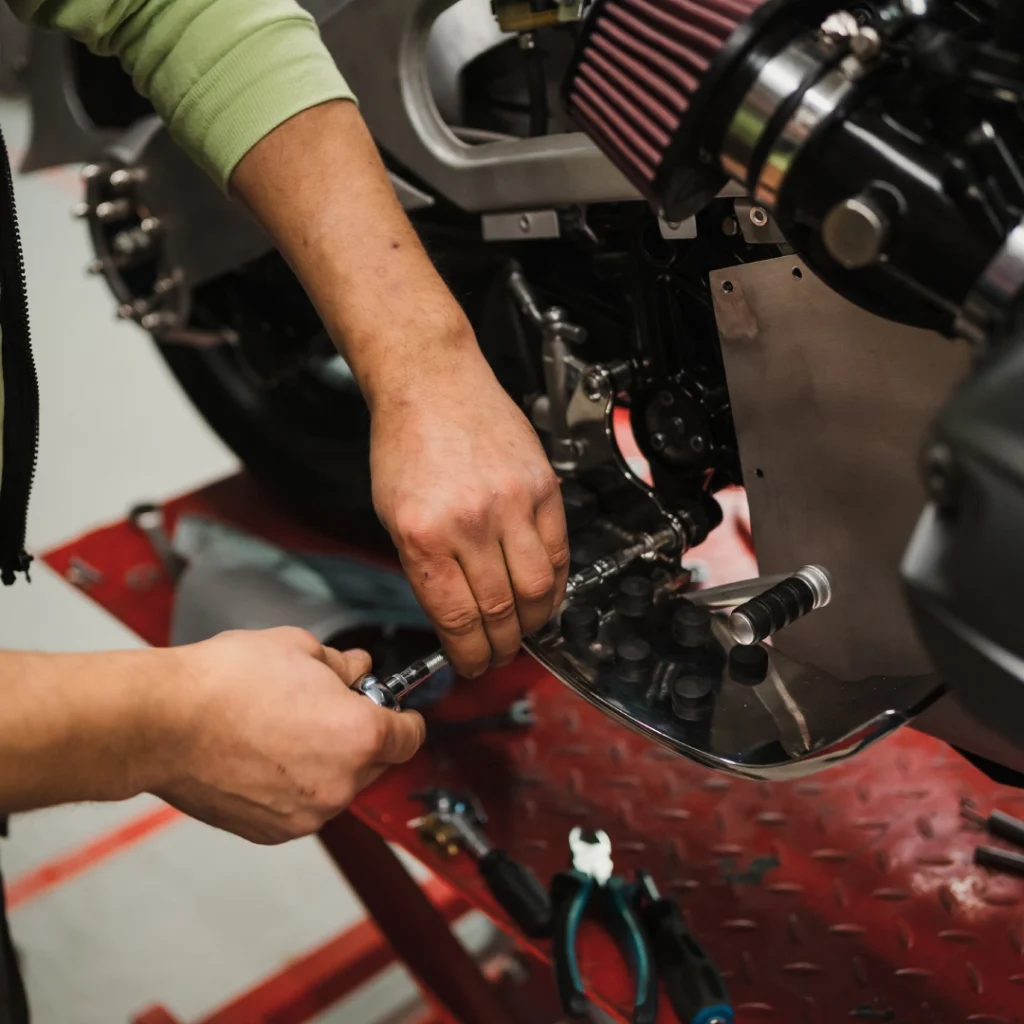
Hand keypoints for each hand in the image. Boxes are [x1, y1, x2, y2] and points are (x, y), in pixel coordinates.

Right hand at [151, 628, 424, 843]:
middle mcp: (341, 783)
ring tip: (284, 728)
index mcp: (360, 735)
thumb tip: (357, 669)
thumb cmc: (227, 683)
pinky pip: (302, 806)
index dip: (404, 719)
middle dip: (360, 737)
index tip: (396, 712)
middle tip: (325, 709)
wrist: (163, 722)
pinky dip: (294, 786)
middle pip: (375, 763)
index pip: (410, 737)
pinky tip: (264, 754)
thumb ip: (342, 665)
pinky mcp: (273, 831)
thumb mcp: (300, 648)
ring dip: (326, 762)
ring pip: (337, 786)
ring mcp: (306, 813)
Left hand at [371, 353, 569, 677]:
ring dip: (533, 622)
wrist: (433, 382)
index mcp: (424, 535)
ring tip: (524, 630)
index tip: (471, 665)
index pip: (456, 619)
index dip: (468, 655)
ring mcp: (512, 502)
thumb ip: (425, 568)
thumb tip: (456, 617)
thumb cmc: (406, 443)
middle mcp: (471, 521)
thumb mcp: (393, 515)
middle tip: (497, 656)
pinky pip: (559, 550)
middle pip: (501, 611)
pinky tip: (543, 592)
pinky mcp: (542, 486)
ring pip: (538, 589)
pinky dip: (555, 582)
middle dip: (500, 647)